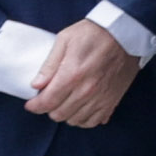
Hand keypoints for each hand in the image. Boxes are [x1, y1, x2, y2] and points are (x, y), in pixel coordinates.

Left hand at [27, 20, 143, 126]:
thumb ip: (49, 65)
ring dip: (66, 114)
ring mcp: (100, 98)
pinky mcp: (112, 101)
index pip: (47, 102)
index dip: (35, 106)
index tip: (31, 104)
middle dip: (49, 108)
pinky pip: (93, 122)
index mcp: (72, 75)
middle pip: (59, 114)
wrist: (124, 34)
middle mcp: (86, 91)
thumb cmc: (93, 33)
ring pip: (75, 120)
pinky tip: (80, 107)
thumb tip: (36, 85)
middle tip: (49, 98)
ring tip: (64, 102)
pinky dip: (83, 118)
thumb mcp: (65, 40)